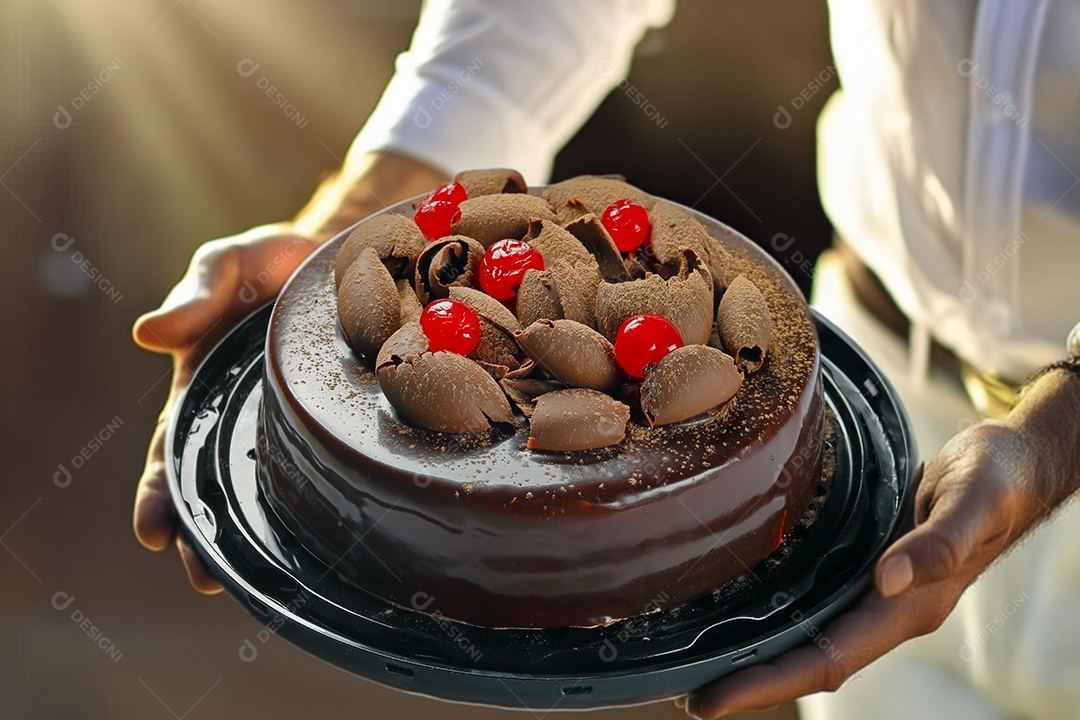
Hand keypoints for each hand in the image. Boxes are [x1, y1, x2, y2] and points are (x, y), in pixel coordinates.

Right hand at [131, 151, 448, 592]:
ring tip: (262, 580)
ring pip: (273, 489)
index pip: (172, 450)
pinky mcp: (339, 425)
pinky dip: (323, 501)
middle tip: (206, 580)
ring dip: (263, 534)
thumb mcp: (231, 263)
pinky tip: (332, 538)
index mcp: (205, 387)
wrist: (351, 257)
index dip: (161, 493)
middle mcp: (246, 418)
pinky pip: (329, 467)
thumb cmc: (276, 263)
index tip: (152, 533)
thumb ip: (196, 293)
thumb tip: (147, 335)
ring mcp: (294, 426)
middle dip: (206, 536)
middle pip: (218, 487)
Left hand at [680, 418, 1048, 717]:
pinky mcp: (867, 564)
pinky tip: (748, 611)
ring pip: (810, 635)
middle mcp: (888, 608)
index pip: (828, 660)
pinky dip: (779, 615)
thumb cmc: (999, 479)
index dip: (769, 683)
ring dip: (761, 656)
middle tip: (693, 699)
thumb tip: (888, 579)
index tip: (715, 701)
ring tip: (704, 665)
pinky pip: (817, 601)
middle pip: (810, 659)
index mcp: (910, 607)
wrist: (1014, 463)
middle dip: (752, 682)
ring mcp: (877, 590)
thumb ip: (938, 543)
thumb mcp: (973, 501)